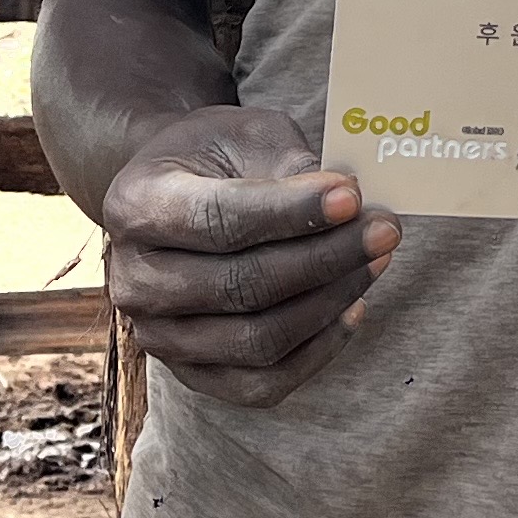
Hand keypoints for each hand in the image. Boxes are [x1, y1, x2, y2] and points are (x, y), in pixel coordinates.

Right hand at [100, 105, 401, 404]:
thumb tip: (347, 203)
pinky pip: (262, 383)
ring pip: (257, 341)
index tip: (354, 197)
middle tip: (384, 230)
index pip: (219, 221)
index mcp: (137, 205)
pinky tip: (352, 308)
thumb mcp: (243, 133)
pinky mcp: (191, 373)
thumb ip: (286, 164)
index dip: (291, 213)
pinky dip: (317, 351)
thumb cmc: (214, 156)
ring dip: (329, 303)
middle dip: (325, 259)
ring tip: (375, 262)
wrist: (173, 194)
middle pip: (242, 287)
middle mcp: (132, 278)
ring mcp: (157, 335)